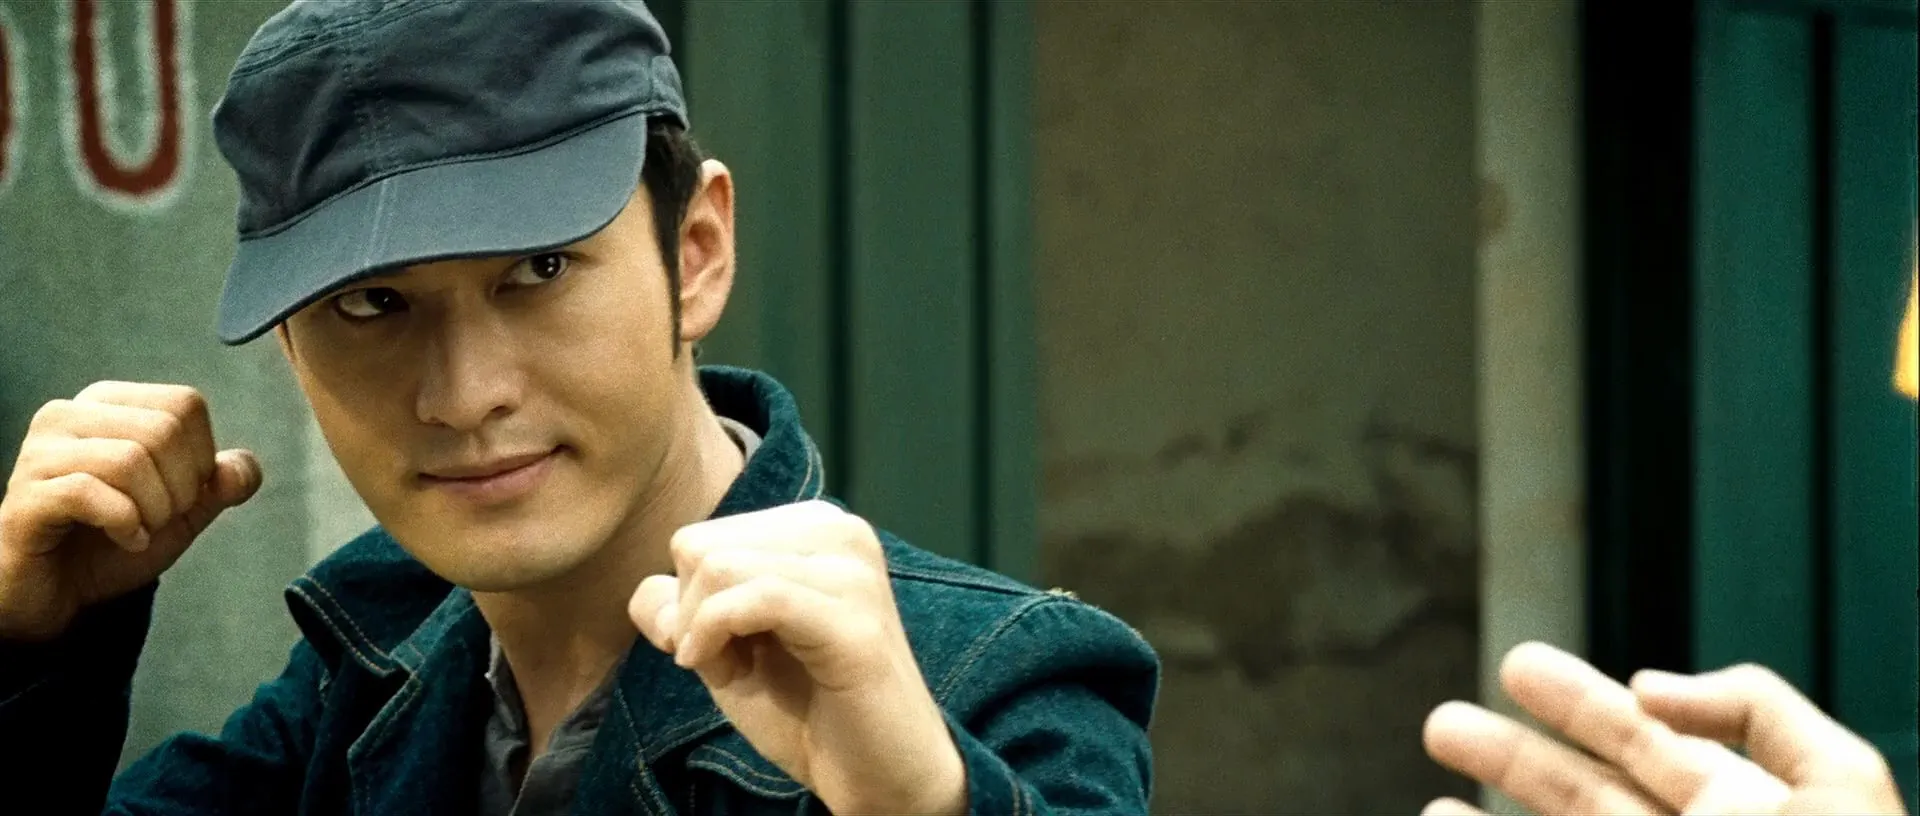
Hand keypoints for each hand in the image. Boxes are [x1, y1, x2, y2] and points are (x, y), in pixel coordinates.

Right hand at [0, 382, 261, 640]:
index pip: (184, 404)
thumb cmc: (112, 543)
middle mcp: (68, 416)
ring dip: (154, 510)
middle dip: (181, 488)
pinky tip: (125, 540)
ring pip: (129, 459)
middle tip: (160, 518)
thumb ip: (220, 484)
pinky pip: (89, 493)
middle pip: (163, 429)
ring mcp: (39, 454)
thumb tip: (242, 469)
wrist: (57, 595)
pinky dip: (125, 525)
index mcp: (108, 405)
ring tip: (140, 530)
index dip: (202, 457)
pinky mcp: (26, 496)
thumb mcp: (183, 512)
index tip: (181, 494)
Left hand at [627, 500, 965, 815]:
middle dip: (692, 614)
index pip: (702, 537)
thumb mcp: (729, 652)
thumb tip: (650, 588)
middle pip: (700, 546)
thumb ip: (682, 612)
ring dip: (703, 633)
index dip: (690, 602)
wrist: (879, 772)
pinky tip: (722, 673)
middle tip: (733, 663)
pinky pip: (753, 598)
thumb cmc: (809, 711)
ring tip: (739, 671)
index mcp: (815, 528)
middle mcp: (840, 532)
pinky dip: (714, 635)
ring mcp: (851, 571)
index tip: (726, 649)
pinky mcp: (852, 618)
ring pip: (719, 567)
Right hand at [1421, 642, 1905, 815]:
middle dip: (1509, 756)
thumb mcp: (1839, 784)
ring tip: (1428, 806)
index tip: (1518, 668)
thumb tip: (1649, 687)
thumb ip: (1755, 708)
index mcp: (1737, 810)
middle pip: (1579, 793)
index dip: (1578, 700)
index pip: (1643, 739)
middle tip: (1442, 724)